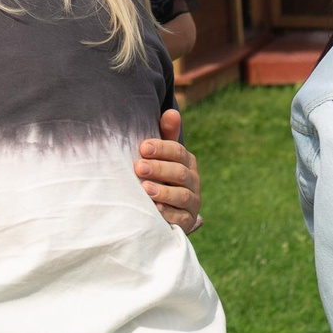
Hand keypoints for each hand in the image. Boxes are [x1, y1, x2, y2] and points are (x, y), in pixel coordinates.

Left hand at [136, 109, 203, 232]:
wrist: (167, 208)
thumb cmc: (159, 174)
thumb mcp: (161, 155)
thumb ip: (166, 135)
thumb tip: (171, 111)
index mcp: (187, 161)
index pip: (178, 152)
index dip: (161, 148)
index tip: (143, 147)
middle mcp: (193, 180)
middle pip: (179, 173)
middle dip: (158, 169)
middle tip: (138, 167)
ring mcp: (192, 201)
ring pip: (181, 195)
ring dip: (163, 191)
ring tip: (145, 189)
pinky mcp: (187, 220)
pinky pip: (180, 218)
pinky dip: (167, 213)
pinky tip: (154, 210)